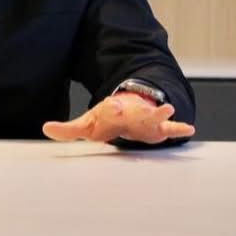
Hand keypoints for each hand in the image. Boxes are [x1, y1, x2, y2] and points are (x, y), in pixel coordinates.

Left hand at [42, 92, 195, 143]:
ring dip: (161, 112)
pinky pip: (170, 128)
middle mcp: (130, 113)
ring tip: (169, 109)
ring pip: (154, 116)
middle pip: (132, 111)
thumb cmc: (107, 119)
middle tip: (137, 105)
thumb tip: (46, 128)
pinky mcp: (157, 127)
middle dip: (133, 109)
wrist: (128, 109)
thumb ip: (68, 129)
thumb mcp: (87, 124)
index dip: (110, 109)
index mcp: (112, 112)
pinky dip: (179, 128)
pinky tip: (189, 128)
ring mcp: (146, 119)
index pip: (110, 110)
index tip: (111, 106)